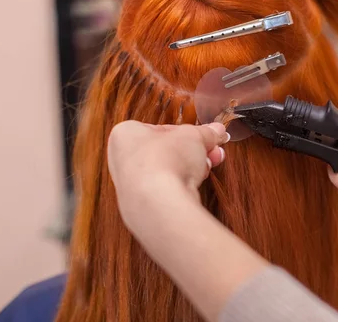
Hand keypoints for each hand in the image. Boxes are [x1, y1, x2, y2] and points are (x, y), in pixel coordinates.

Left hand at [107, 121, 229, 214]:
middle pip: (165, 151)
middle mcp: (121, 160)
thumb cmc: (164, 161)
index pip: (161, 129)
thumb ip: (206, 133)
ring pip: (167, 172)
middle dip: (193, 152)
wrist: (158, 202)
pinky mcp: (141, 207)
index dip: (188, 132)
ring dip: (191, 168)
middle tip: (211, 151)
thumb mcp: (193, 136)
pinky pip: (165, 191)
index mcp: (125, 134)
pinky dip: (181, 187)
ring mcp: (129, 186)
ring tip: (208, 165)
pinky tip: (195, 184)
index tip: (206, 135)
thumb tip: (216, 131)